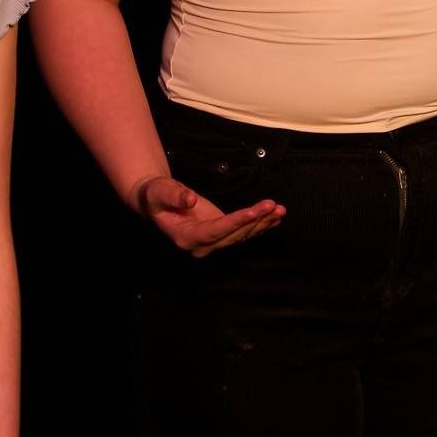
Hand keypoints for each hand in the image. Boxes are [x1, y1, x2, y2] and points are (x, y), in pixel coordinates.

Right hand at [135, 172, 283, 256]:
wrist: (157, 200)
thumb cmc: (156, 196)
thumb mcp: (160, 192)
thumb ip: (174, 196)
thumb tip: (190, 200)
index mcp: (185, 237)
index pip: (213, 231)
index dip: (234, 223)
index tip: (252, 212)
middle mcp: (201, 244)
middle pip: (232, 235)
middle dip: (254, 220)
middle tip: (272, 206)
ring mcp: (213, 241)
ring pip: (242, 235)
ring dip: (262, 222)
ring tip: (279, 209)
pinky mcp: (222, 233)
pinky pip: (244, 231)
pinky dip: (261, 224)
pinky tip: (276, 216)